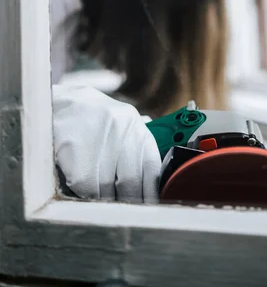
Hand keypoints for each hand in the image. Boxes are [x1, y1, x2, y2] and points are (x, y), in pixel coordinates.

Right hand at [52, 84, 160, 202]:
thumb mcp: (121, 126)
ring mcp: (98, 138)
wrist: (60, 106)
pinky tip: (84, 190)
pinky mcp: (76, 150)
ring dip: (105, 201)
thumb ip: (137, 149)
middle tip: (125, 212)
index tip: (149, 209)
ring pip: (107, 188)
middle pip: (131, 181)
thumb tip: (154, 183)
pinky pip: (86, 187)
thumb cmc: (95, 121)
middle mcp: (121, 129)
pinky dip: (87, 195)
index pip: (152, 167)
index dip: (151, 194)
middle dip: (128, 201)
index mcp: (135, 125)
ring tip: (101, 199)